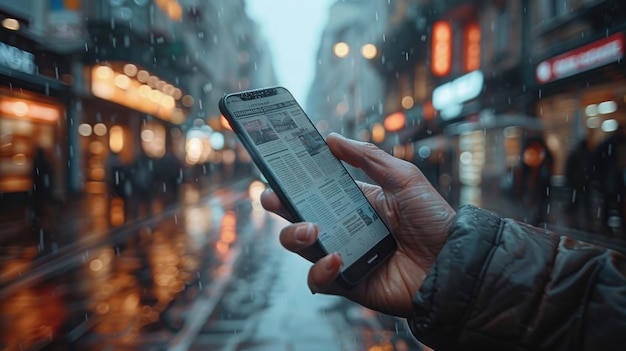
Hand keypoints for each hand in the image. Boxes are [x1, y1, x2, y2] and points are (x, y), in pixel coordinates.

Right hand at [260, 133, 455, 316]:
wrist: (454, 263)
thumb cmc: (433, 219)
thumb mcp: (403, 178)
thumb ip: (367, 157)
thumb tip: (332, 138)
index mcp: (353, 202)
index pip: (314, 190)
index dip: (292, 181)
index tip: (276, 170)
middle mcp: (344, 228)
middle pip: (298, 217)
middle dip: (280, 207)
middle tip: (273, 197)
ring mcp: (343, 256)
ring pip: (301, 248)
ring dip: (294, 236)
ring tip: (311, 229)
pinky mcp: (348, 283)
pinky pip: (319, 281)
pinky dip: (321, 271)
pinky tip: (337, 258)